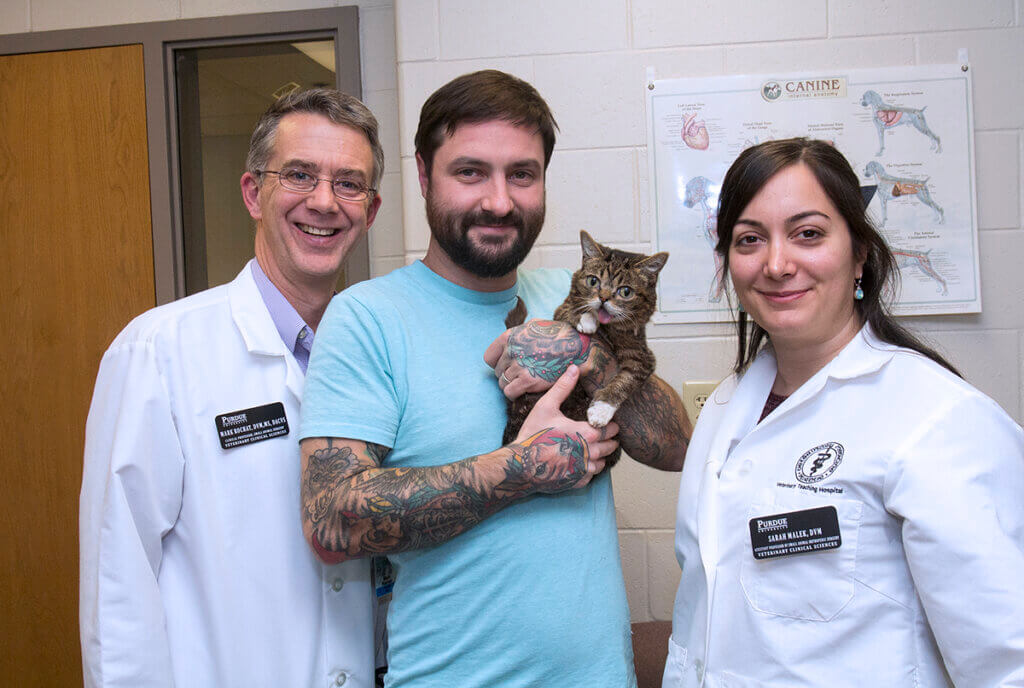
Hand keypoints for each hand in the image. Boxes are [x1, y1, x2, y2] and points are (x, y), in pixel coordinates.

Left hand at [484, 320, 602, 399]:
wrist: (576, 347)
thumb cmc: (557, 335)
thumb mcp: (534, 325)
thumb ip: (518, 333)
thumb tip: (508, 341)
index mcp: (510, 337)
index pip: (489, 357)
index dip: (498, 363)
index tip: (507, 366)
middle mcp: (511, 351)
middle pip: (498, 372)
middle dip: (508, 374)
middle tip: (522, 374)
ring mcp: (518, 366)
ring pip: (502, 383)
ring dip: (512, 385)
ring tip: (524, 383)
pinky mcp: (527, 381)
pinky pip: (509, 392)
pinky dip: (515, 394)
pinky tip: (524, 391)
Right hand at [510, 365, 618, 491]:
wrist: (520, 465)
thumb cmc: (533, 434)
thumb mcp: (546, 406)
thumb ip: (563, 387)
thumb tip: (574, 368)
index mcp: (585, 433)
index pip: (609, 429)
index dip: (611, 425)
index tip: (610, 422)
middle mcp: (589, 453)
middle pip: (610, 446)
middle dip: (610, 440)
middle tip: (606, 434)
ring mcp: (583, 470)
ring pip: (602, 463)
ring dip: (601, 455)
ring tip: (596, 448)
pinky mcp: (576, 482)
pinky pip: (591, 476)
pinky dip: (590, 469)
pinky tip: (583, 462)